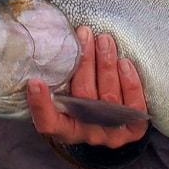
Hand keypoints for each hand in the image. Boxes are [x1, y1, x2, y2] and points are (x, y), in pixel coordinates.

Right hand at [26, 26, 148, 147]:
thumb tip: (56, 44)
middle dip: (85, 63)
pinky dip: (129, 83)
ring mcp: (111, 133)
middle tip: (84, 34)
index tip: (34, 82)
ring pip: (108, 98)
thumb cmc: (86, 100)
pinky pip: (133, 107)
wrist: (117, 121)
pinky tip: (124, 63)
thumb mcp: (68, 93)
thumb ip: (60, 79)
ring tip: (105, 41)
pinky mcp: (133, 130)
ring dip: (106, 64)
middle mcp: (87, 133)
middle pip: (83, 98)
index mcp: (65, 128)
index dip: (40, 105)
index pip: (48, 123)